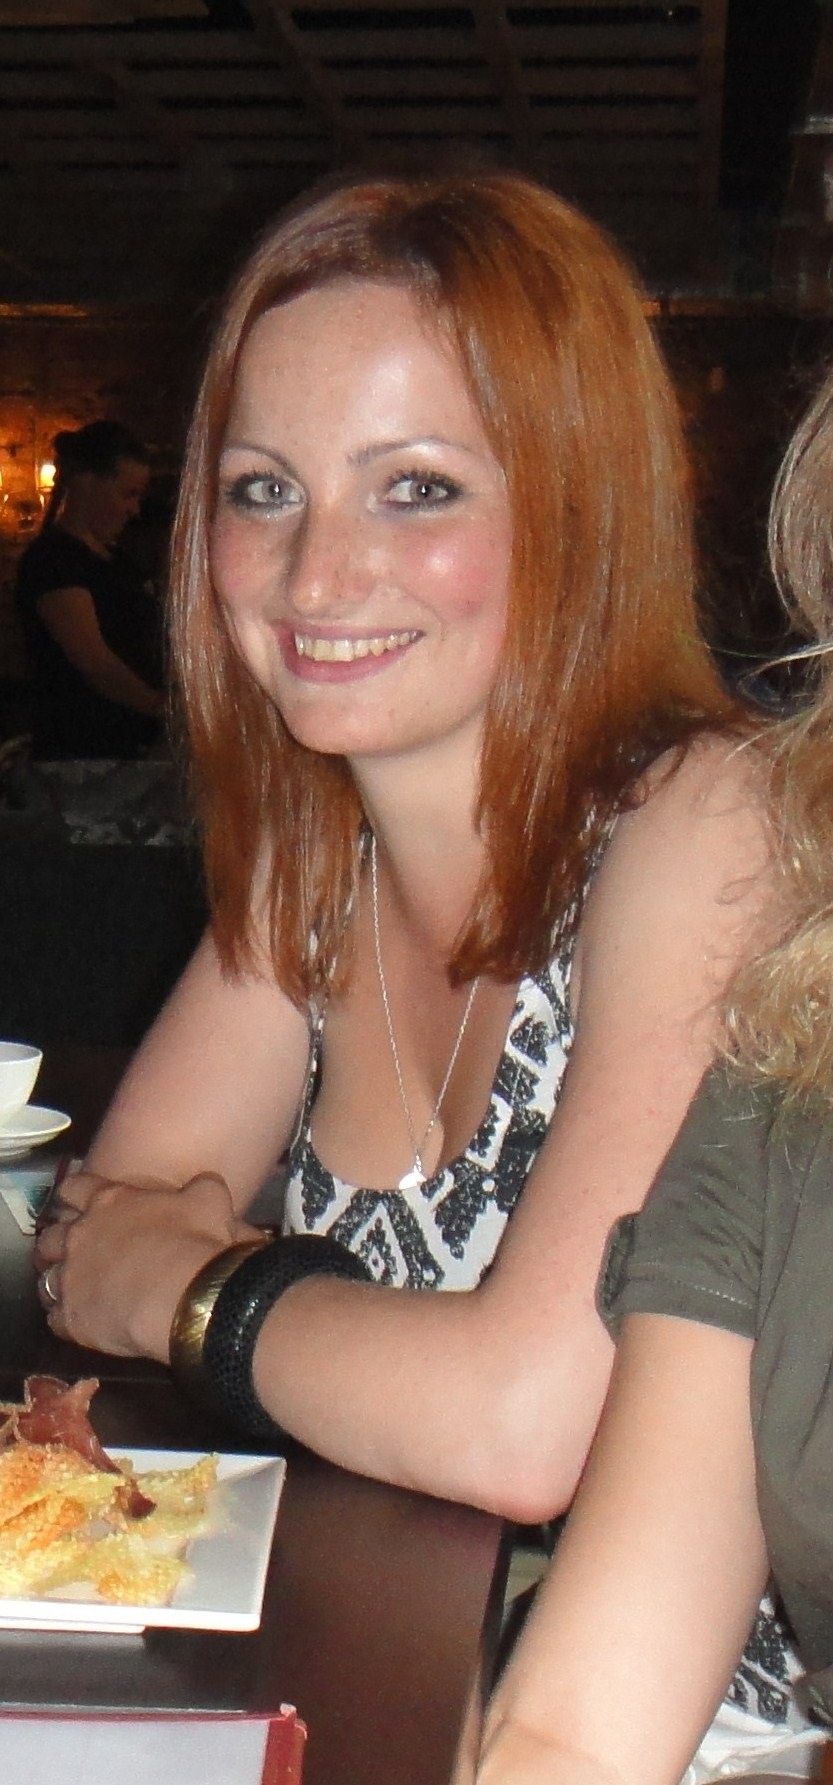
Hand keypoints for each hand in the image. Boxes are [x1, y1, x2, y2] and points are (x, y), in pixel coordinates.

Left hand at [33, 1168, 260, 1360]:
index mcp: (109, 1202)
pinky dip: (64, 1319)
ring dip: (55, 1279)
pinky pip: (54, 1319)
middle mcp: (80, 1235)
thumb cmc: (194, 1242)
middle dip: (57, 1240)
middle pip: (51, 1233)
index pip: (75, 1188)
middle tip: (72, 1248)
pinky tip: (78, 1322)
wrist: (184, 1296)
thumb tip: (204, 1183)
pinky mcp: (70, 1317)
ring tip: (70, 1287)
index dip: (74, 1194)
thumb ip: (201, 1188)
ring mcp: (70, 1277)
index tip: (77, 1201)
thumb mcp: (209, 1200)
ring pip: (46, 1277)